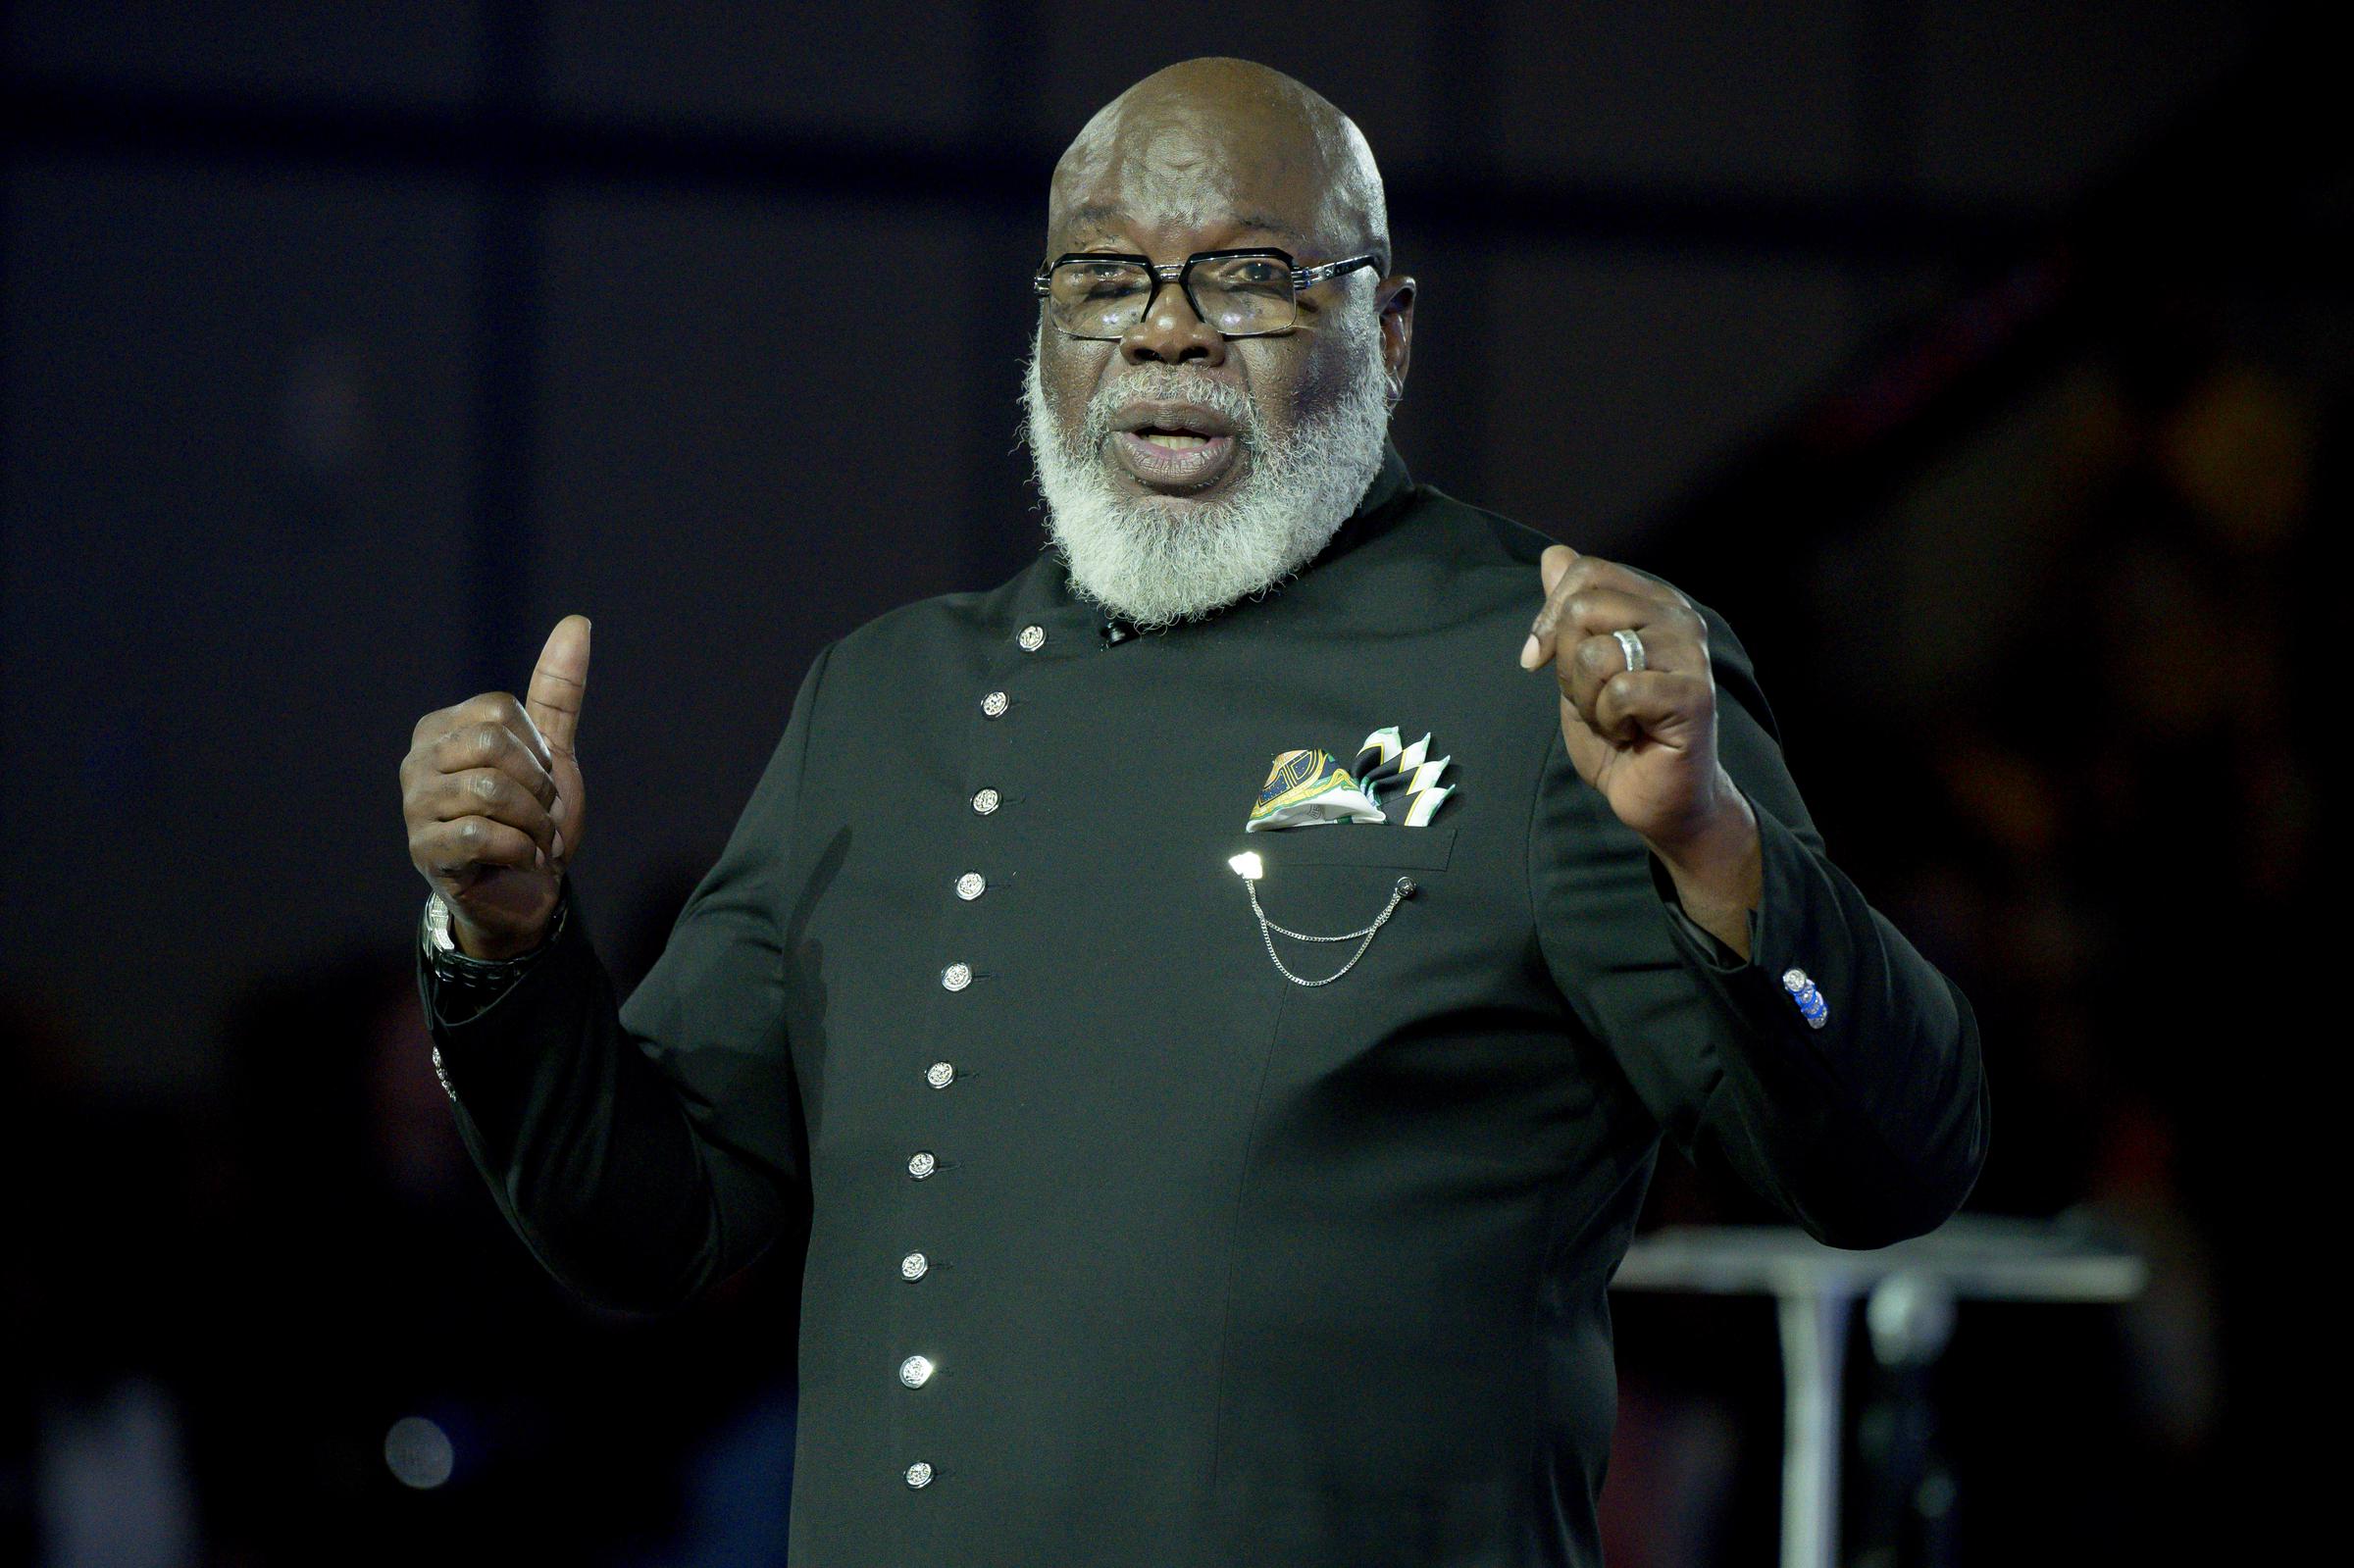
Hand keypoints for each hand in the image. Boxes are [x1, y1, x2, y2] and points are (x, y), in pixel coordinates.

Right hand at [400, 615, 591, 958]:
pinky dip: (522, 850)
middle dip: (537, 787)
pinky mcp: (424, 850)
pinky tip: (523, 860)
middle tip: (541, 815)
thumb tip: (578, 622)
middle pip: (492, 747)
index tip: (541, 781)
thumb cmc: (531, 817)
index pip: (498, 712)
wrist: (526, 890)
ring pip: (490, 793)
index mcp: (441, 729)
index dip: (537, 750)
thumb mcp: (551, 753)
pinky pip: (481, 836)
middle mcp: (418, 761)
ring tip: (536, 840)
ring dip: (535, 823)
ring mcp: (415, 807)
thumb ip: (558, 692)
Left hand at [1520, 546, 1759, 948]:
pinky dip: (1608, 720)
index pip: (1584, 572)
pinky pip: (1619, 689)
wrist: (1655, 796)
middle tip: (1595, 700)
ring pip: (1596, 652)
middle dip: (1566, 665)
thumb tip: (1553, 554)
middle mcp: (1677, 617)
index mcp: (1652, 601)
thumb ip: (1569, 611)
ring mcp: (1690, 654)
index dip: (1549, 618)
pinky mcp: (1692, 695)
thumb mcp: (1578, 665)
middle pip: (1583, 607)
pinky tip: (1632, 733)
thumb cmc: (1619, 732)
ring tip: (1618, 719)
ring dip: (1587, 700)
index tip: (1541, 660)